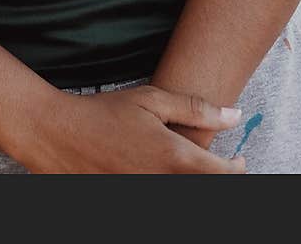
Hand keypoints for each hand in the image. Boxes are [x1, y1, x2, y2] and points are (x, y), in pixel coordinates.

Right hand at [16, 84, 245, 173]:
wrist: (60, 136)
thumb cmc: (106, 113)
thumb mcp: (151, 100)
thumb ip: (196, 109)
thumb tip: (236, 116)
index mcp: (174, 157)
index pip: (224, 174)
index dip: (238, 168)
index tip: (240, 159)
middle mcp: (164, 184)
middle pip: (206, 188)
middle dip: (216, 177)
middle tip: (215, 164)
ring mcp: (146, 195)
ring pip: (185, 193)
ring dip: (191, 181)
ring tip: (182, 164)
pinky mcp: (129, 201)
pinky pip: (160, 196)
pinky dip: (168, 184)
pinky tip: (159, 171)